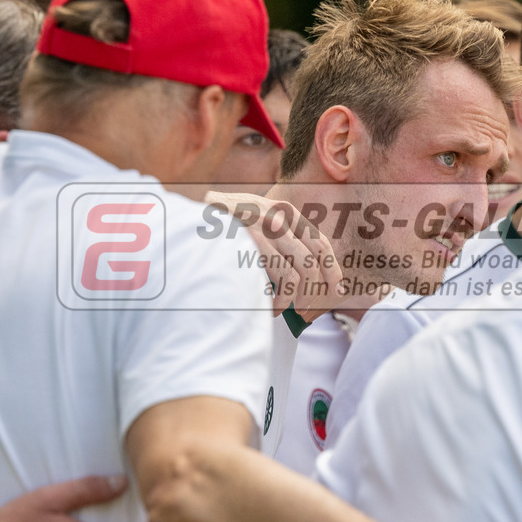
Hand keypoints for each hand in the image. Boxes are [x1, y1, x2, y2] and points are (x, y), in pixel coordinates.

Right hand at [205, 191, 343, 316]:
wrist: (184, 218)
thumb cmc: (219, 229)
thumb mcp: (253, 222)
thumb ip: (276, 237)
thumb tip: (304, 274)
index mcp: (283, 211)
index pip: (319, 241)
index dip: (332, 268)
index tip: (336, 288)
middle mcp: (279, 217)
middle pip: (315, 260)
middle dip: (316, 290)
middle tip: (305, 311)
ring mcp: (266, 228)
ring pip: (301, 273)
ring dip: (293, 300)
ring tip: (278, 310)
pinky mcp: (254, 242)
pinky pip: (283, 279)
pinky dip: (279, 300)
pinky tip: (268, 307)